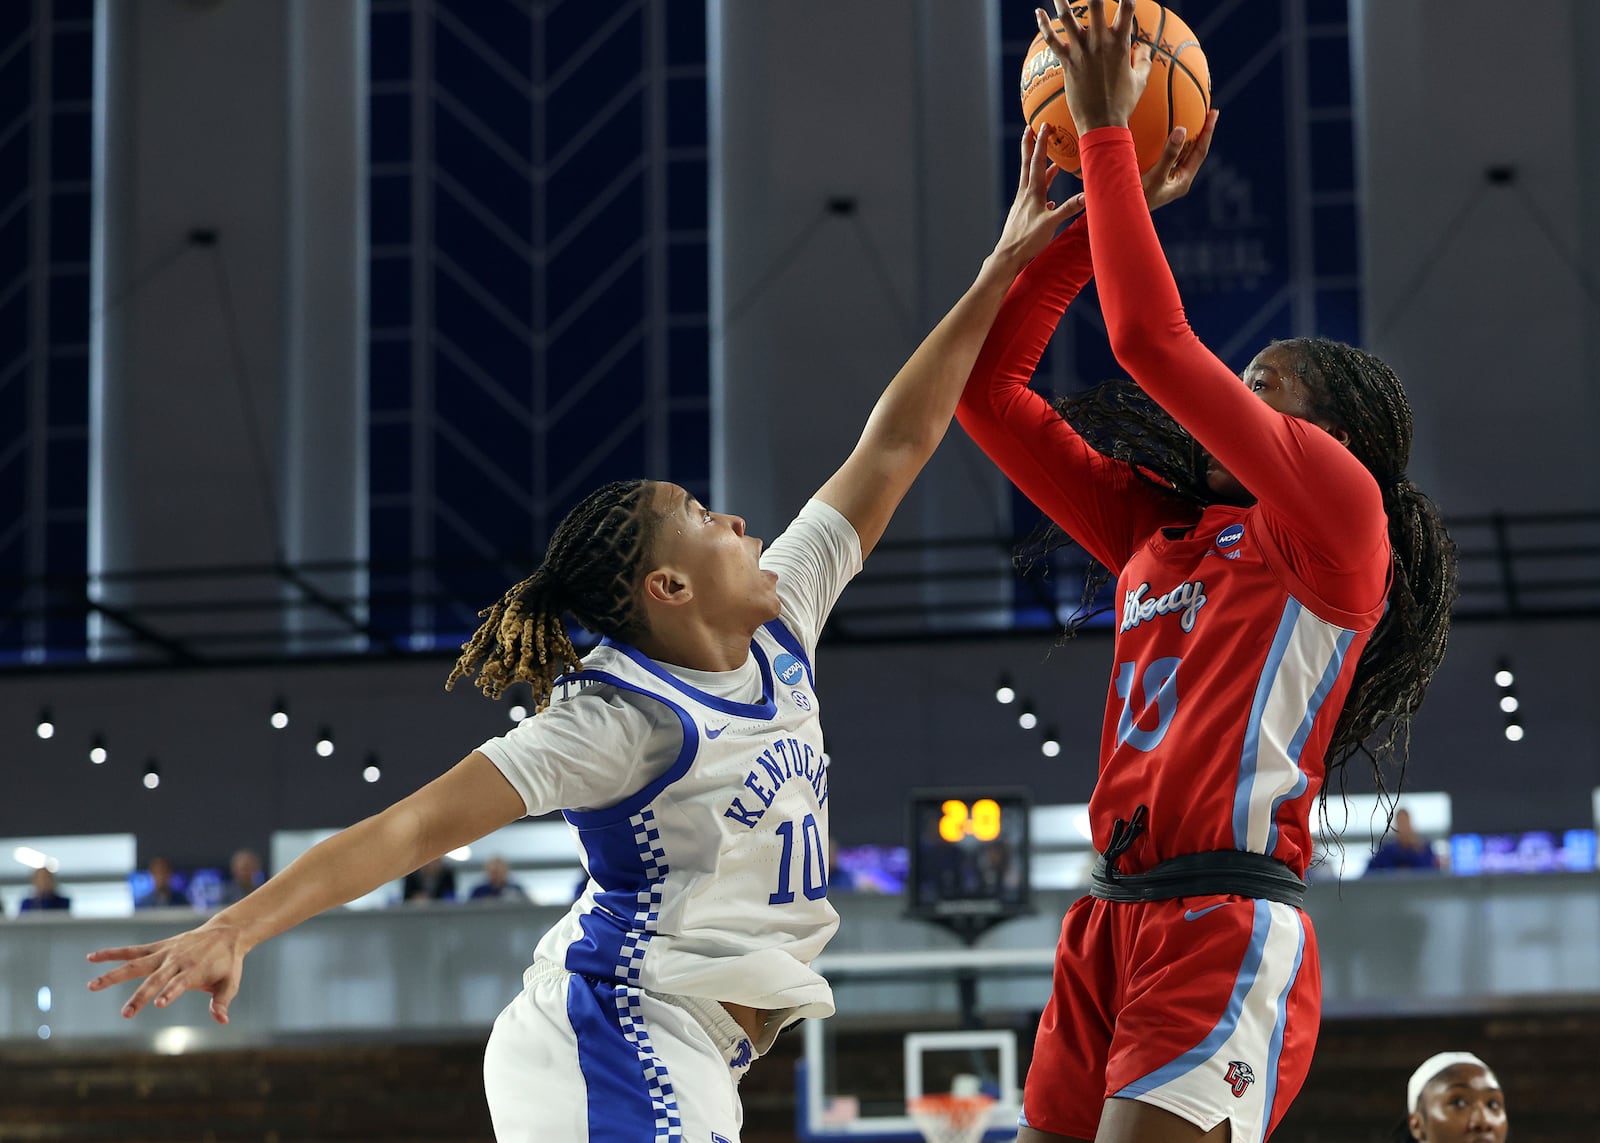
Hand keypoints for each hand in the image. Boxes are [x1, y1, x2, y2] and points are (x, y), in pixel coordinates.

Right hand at [87, 921, 248, 1023]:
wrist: (226, 933)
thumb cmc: (228, 963)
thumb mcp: (230, 982)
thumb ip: (222, 1001)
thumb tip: (222, 1020)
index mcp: (194, 971)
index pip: (179, 984)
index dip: (170, 993)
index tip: (158, 1004)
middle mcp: (176, 961)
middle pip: (155, 979)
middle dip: (140, 996)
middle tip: (125, 1014)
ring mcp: (165, 953)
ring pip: (136, 964)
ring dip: (113, 975)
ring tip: (92, 986)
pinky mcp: (158, 947)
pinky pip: (132, 951)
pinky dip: (112, 954)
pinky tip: (91, 957)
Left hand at [991, 126, 1079, 269]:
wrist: (1008, 256)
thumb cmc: (1027, 241)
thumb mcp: (1051, 224)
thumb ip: (1068, 208)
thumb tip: (1087, 195)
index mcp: (1032, 192)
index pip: (1038, 161)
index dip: (1042, 142)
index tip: (1044, 125)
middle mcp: (1025, 194)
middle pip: (1028, 164)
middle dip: (1031, 145)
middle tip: (1031, 128)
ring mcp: (1023, 204)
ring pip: (1032, 179)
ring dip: (1040, 167)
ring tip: (1050, 161)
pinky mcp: (1024, 214)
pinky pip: (1035, 197)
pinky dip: (1042, 192)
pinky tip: (1048, 199)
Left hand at [1035, 0, 1150, 133]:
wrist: (1102, 123)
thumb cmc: (1123, 104)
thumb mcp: (1140, 80)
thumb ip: (1143, 61)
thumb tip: (1145, 50)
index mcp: (1121, 43)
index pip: (1127, 7)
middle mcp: (1101, 42)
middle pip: (1096, 4)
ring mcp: (1082, 51)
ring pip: (1069, 17)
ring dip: (1062, 0)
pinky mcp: (1067, 62)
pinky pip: (1052, 40)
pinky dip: (1044, 26)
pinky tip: (1038, 13)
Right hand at [1142, 109, 1218, 211]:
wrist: (1121, 213)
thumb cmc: (1138, 198)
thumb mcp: (1155, 176)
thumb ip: (1169, 154)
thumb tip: (1182, 129)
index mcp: (1183, 180)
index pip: (1200, 151)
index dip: (1208, 131)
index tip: (1214, 112)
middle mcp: (1178, 179)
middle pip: (1194, 150)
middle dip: (1201, 131)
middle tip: (1207, 111)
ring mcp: (1167, 178)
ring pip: (1180, 152)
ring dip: (1185, 136)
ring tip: (1189, 117)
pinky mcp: (1155, 176)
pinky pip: (1166, 154)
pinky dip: (1167, 141)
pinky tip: (1161, 131)